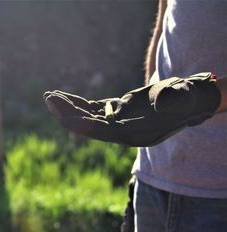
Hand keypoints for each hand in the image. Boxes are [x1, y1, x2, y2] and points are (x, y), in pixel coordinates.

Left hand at [44, 72, 220, 146]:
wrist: (184, 102)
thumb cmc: (185, 99)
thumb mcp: (181, 97)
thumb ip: (172, 100)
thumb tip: (162, 103)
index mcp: (134, 134)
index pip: (103, 133)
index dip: (82, 125)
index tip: (63, 117)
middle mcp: (121, 132)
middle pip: (88, 126)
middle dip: (67, 114)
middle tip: (49, 99)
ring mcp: (116, 122)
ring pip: (86, 117)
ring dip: (67, 107)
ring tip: (49, 96)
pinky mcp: (114, 112)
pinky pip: (90, 109)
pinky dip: (76, 103)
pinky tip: (63, 96)